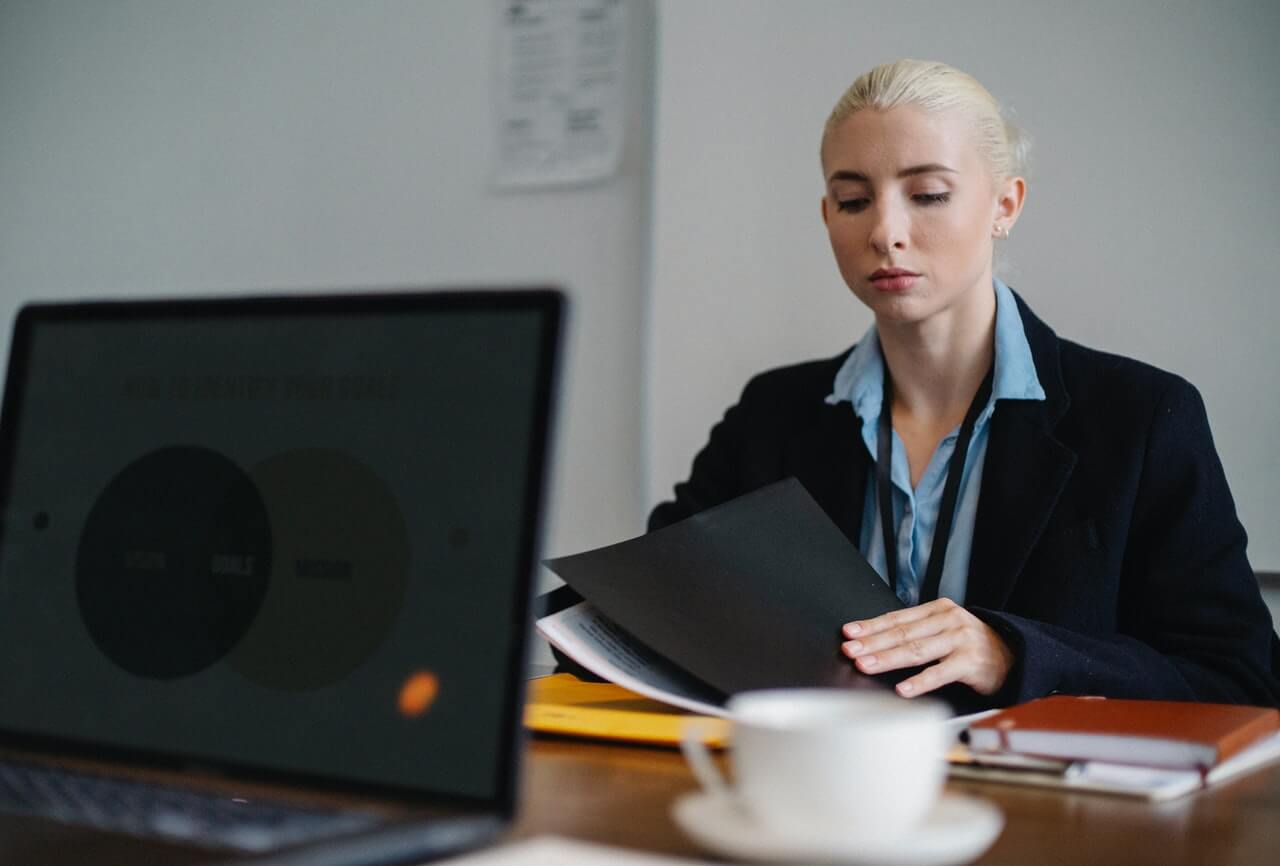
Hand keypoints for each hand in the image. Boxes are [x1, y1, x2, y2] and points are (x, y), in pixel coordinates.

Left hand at [840, 598, 1014, 696]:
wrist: (1012, 655)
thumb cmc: (968, 644)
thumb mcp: (943, 629)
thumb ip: (915, 631)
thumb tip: (873, 641)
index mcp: (937, 609)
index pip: (897, 617)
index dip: (871, 626)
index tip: (849, 633)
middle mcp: (948, 620)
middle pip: (902, 632)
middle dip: (873, 642)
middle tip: (850, 651)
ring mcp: (960, 639)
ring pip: (917, 650)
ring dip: (888, 659)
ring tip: (867, 666)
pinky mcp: (971, 662)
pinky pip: (940, 673)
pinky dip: (919, 682)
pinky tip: (902, 689)